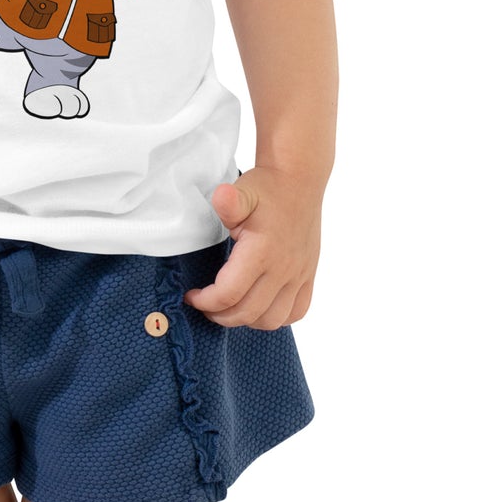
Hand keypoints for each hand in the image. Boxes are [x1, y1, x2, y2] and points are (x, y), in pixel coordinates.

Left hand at [182, 166, 321, 329]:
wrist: (298, 181)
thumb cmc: (267, 188)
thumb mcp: (243, 191)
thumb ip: (229, 201)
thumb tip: (222, 197)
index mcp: (262, 251)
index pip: (229, 294)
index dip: (205, 301)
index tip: (192, 295)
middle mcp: (283, 268)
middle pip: (248, 312)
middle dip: (220, 315)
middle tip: (205, 305)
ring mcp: (299, 275)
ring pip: (272, 319)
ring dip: (246, 320)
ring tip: (229, 308)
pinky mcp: (308, 275)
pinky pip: (296, 312)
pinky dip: (276, 317)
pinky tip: (259, 307)